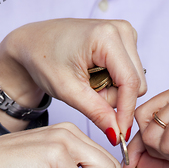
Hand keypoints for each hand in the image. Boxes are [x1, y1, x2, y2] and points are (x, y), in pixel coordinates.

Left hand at [0, 18, 146, 136]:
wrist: (33, 43)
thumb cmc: (44, 59)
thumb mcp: (68, 91)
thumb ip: (96, 112)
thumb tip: (117, 134)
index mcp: (107, 36)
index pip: (130, 83)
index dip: (126, 112)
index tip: (120, 136)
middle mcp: (121, 30)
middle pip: (135, 84)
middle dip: (114, 100)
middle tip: (87, 96)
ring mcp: (125, 34)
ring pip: (134, 82)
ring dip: (112, 93)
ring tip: (87, 85)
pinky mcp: (124, 41)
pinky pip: (129, 76)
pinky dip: (113, 85)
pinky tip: (94, 78)